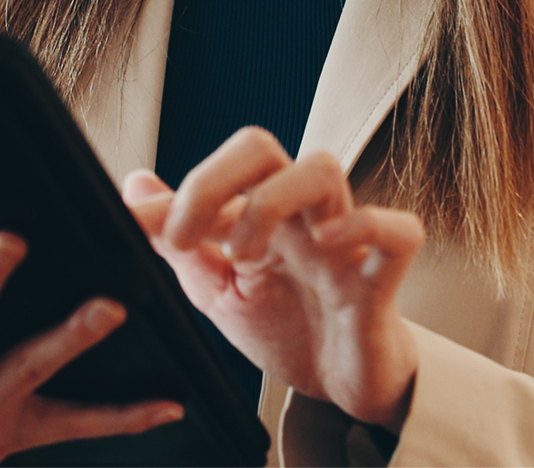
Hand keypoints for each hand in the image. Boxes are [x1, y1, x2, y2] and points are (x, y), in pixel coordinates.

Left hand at [122, 128, 423, 430]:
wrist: (341, 386)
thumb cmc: (289, 328)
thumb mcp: (219, 289)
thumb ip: (179, 242)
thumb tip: (135, 187)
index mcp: (256, 215)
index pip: (212, 174)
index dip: (170, 197)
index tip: (135, 226)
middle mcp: (297, 216)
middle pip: (260, 147)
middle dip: (213, 179)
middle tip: (187, 237)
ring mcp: (342, 241)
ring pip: (321, 169)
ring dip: (270, 201)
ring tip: (245, 253)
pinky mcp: (381, 278)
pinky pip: (397, 231)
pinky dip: (365, 225)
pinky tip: (328, 243)